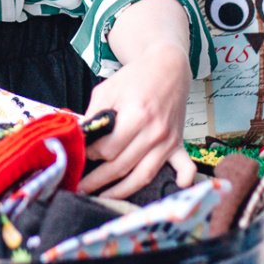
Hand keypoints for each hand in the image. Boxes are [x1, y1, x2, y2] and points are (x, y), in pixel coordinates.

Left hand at [79, 41, 195, 198]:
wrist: (167, 66)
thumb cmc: (134, 78)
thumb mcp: (107, 90)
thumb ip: (94, 116)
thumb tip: (81, 139)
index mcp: (136, 114)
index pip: (108, 148)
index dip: (91, 155)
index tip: (82, 155)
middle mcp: (155, 131)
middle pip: (122, 166)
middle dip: (98, 179)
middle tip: (80, 186)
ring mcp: (169, 139)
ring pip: (144, 175)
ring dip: (122, 191)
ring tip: (103, 197)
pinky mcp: (178, 143)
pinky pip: (183, 166)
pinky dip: (182, 180)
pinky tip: (174, 189)